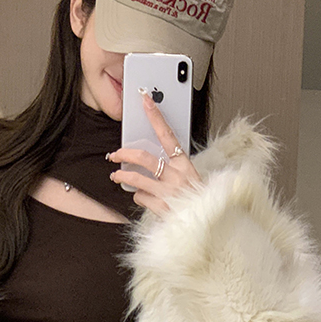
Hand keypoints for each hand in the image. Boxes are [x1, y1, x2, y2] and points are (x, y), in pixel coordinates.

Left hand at [107, 89, 203, 218]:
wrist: (204, 220)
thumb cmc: (196, 197)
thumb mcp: (188, 177)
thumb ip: (171, 167)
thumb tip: (149, 160)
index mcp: (184, 164)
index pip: (167, 134)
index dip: (155, 116)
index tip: (145, 101)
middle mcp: (176, 175)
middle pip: (143, 157)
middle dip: (124, 154)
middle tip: (115, 154)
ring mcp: (168, 191)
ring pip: (135, 179)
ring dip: (122, 176)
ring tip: (116, 176)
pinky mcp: (161, 206)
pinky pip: (140, 197)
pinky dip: (140, 197)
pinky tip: (146, 199)